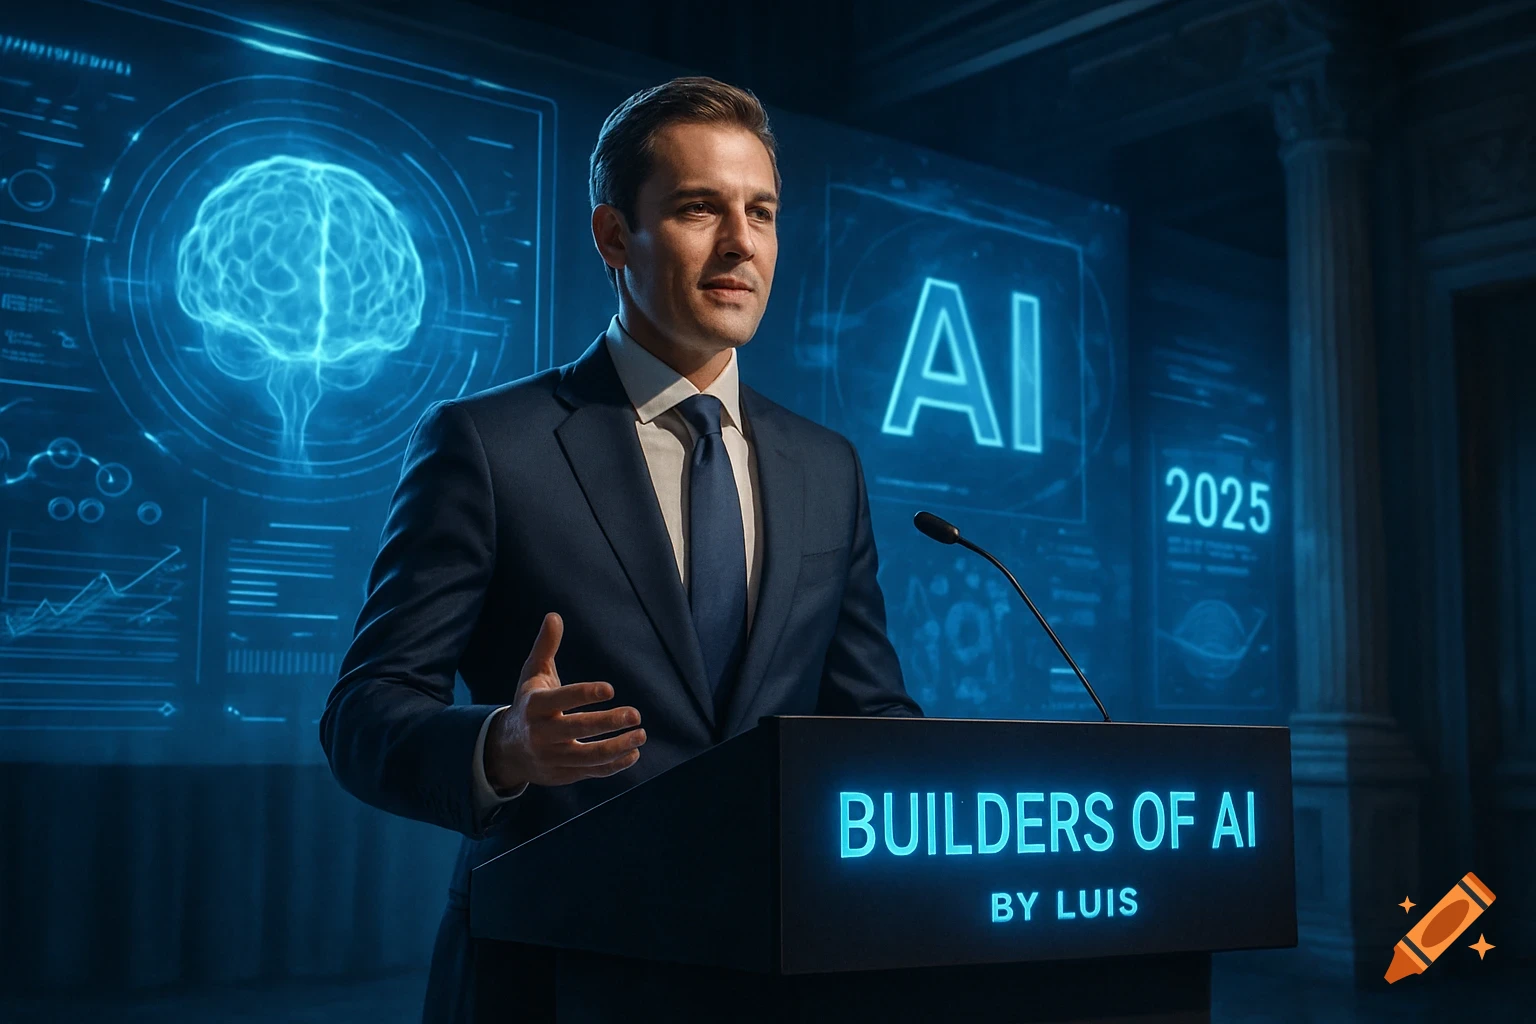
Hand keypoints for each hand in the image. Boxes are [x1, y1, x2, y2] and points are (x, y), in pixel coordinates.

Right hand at [483, 612, 645, 791]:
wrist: (507, 749)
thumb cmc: (528, 704)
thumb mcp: (532, 675)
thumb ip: (545, 648)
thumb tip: (554, 616)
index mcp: (535, 706)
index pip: (562, 699)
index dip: (585, 694)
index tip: (610, 689)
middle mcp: (542, 733)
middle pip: (577, 729)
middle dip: (608, 723)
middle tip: (635, 714)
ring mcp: (552, 757)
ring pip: (588, 756)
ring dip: (617, 747)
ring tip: (641, 735)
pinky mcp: (563, 774)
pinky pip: (591, 771)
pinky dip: (614, 766)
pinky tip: (633, 753)